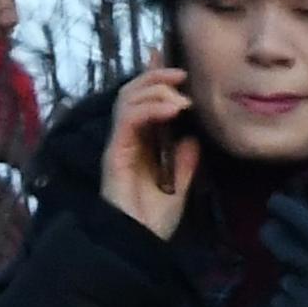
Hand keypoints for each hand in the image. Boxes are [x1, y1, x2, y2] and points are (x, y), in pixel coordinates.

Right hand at [102, 69, 197, 237]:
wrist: (139, 245)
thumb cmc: (154, 220)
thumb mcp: (179, 185)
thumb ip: (185, 161)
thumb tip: (193, 137)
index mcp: (140, 143)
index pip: (142, 100)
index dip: (153, 78)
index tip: (172, 61)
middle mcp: (126, 139)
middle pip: (132, 92)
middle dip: (156, 76)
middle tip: (182, 74)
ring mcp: (118, 145)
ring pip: (127, 99)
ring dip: (155, 90)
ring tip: (181, 97)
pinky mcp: (114, 154)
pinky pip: (128, 120)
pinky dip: (150, 109)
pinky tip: (172, 110)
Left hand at [261, 195, 307, 306]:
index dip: (293, 212)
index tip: (274, 200)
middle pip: (283, 247)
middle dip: (272, 235)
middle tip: (268, 231)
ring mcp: (304, 299)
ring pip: (281, 275)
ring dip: (286, 275)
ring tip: (302, 283)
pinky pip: (278, 300)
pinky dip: (284, 300)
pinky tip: (299, 306)